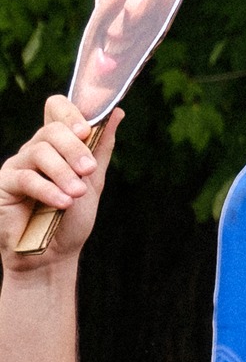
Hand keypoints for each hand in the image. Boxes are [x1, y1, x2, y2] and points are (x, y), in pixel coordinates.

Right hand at [0, 99, 119, 270]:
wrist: (54, 253)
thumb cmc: (73, 216)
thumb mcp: (94, 180)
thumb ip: (102, 147)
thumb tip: (118, 112)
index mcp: (58, 144)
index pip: (56, 108)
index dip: (70, 112)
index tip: (86, 130)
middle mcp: (35, 149)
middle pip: (51, 130)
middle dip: (74, 149)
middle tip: (89, 171)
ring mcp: (17, 165)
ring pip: (39, 152)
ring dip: (64, 172)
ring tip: (77, 194)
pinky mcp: (4, 184)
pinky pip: (25, 178)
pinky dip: (48, 190)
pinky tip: (62, 202)